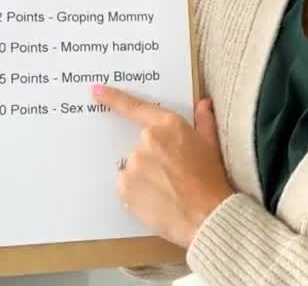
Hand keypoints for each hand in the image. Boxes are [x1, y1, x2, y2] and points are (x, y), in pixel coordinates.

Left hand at [94, 85, 235, 247]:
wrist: (206, 216)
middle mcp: (146, 141)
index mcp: (167, 126)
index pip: (135, 108)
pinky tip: (157, 201)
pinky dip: (138, 194)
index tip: (96, 91)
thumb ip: (204, 120)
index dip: (114, 98)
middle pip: (141, 147)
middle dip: (152, 159)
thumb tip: (203, 103)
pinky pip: (128, 187)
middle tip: (171, 177)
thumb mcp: (211, 145)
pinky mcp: (125, 187)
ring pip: (134, 168)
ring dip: (145, 177)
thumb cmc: (211, 180)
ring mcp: (133, 164)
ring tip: (167, 192)